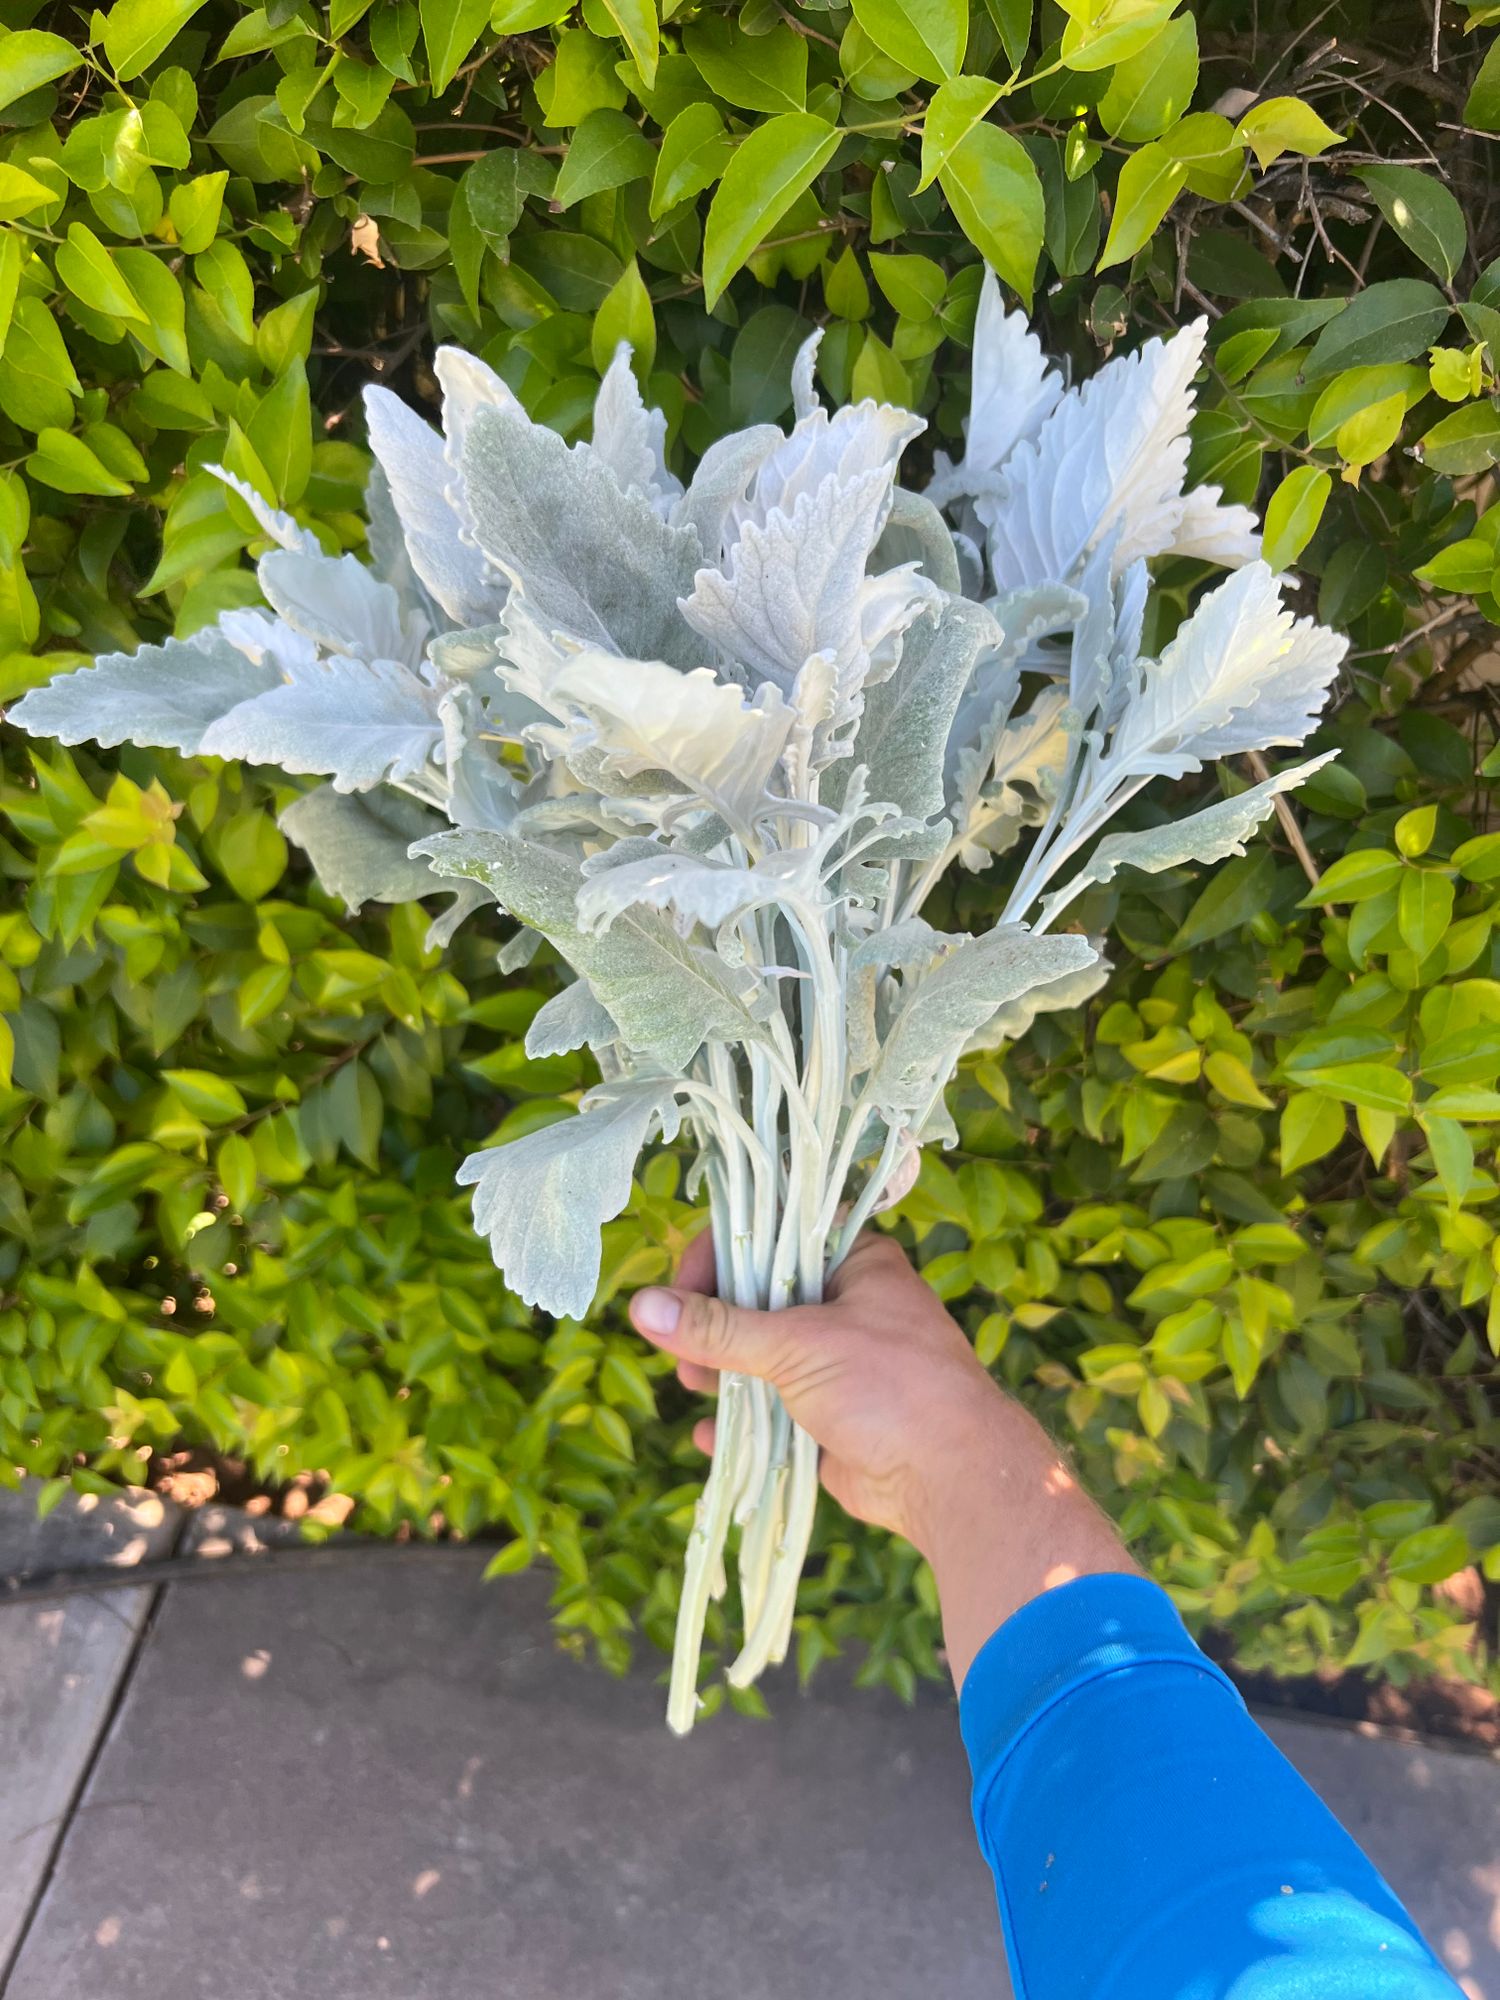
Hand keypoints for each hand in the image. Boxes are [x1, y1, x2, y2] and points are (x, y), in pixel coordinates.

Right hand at [630, 1230, 1136, 1685]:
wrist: (952, 1478)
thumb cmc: (889, 1385)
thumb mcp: (796, 1344)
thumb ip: (718, 1327)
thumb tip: (642, 1307)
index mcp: (854, 1262)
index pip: (773, 1232)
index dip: (721, 1254)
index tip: (681, 1287)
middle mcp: (847, 1304)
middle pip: (760, 1296)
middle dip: (714, 1322)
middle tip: (682, 1349)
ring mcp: (840, 1362)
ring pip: (763, 1355)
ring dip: (723, 1370)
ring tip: (694, 1386)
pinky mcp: (832, 1417)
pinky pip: (772, 1409)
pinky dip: (740, 1420)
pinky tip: (710, 1435)